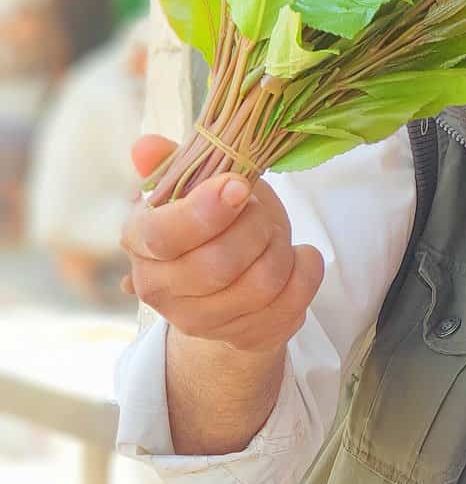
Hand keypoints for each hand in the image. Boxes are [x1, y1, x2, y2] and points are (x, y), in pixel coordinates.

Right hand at [120, 135, 324, 352]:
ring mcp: (203, 323)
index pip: (163, 237)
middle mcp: (162, 290)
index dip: (206, 211)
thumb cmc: (212, 222)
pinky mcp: (247, 337)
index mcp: (141, 243)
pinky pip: (293, 302)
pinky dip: (307, 269)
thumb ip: (173, 163)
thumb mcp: (193, 186)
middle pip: (218, 264)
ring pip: (261, 283)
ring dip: (280, 247)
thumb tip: (145, 147)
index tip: (239, 187)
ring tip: (273, 234)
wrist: (230, 280)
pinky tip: (298, 256)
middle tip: (258, 210)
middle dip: (254, 226)